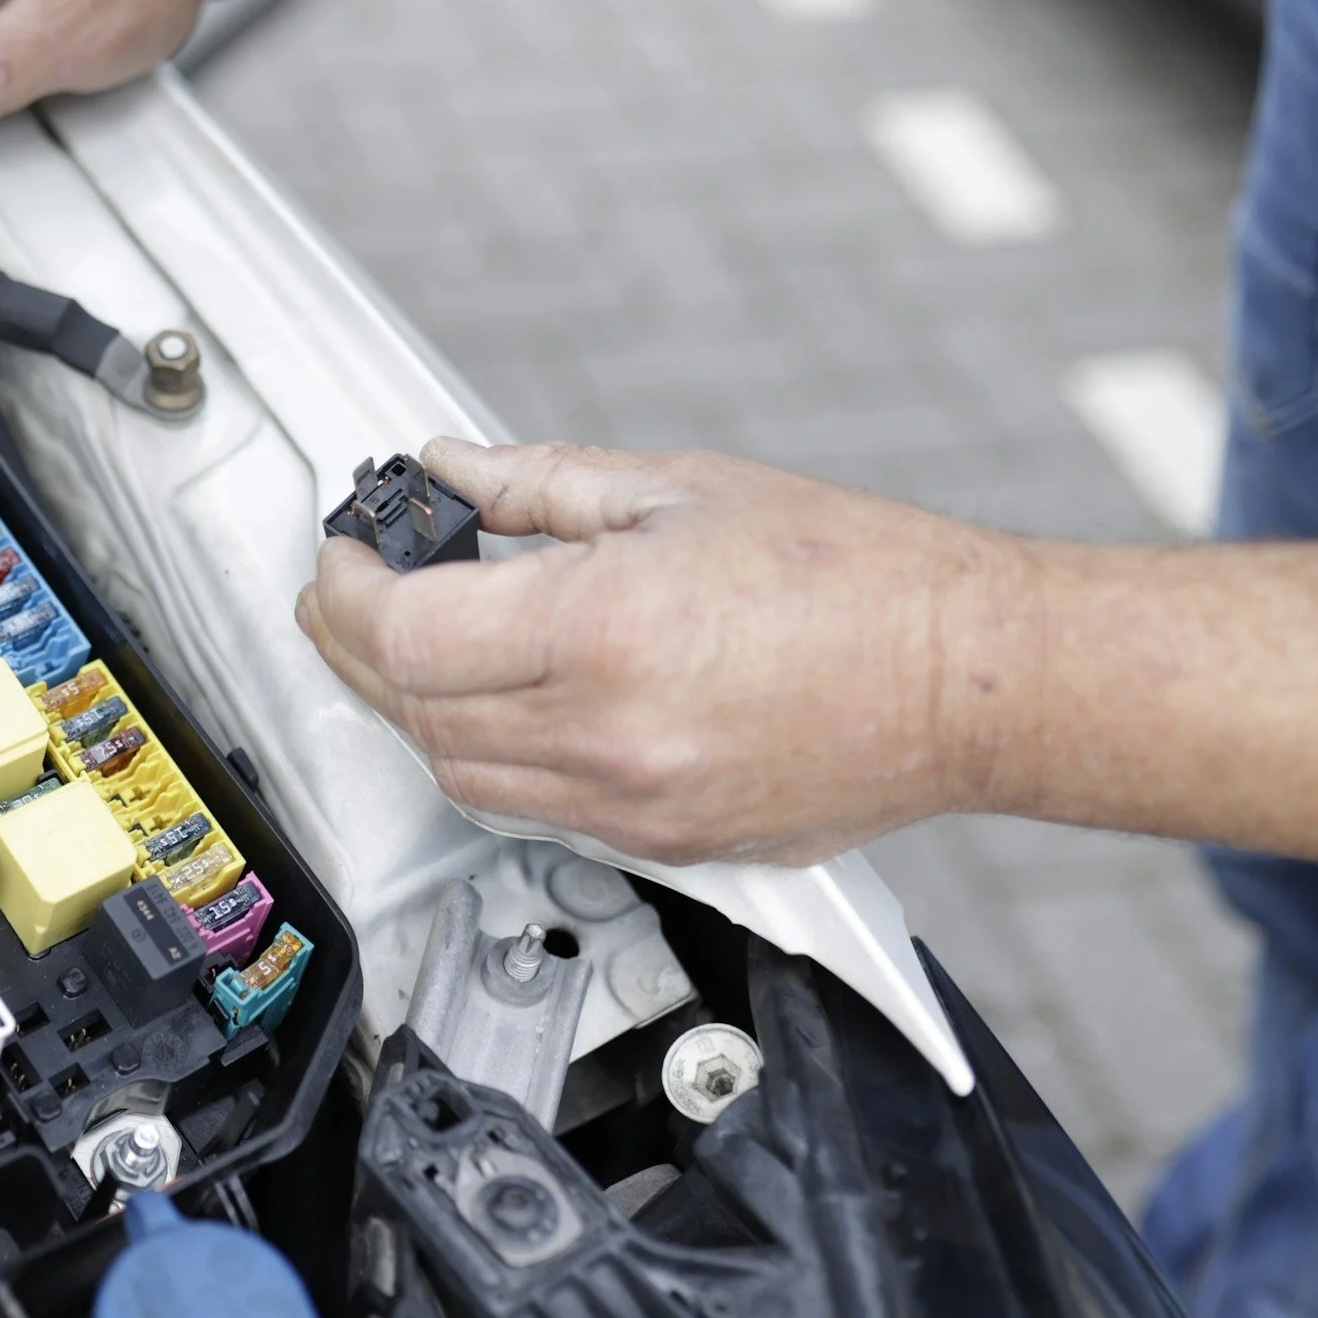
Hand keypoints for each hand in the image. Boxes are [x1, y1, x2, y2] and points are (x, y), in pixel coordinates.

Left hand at [295, 438, 1041, 864]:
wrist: (973, 681)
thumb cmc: (863, 581)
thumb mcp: (682, 489)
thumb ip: (541, 484)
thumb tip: (454, 471)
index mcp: (604, 632)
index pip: (405, 633)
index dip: (348, 589)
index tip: (344, 554)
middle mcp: (607, 737)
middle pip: (414, 710)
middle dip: (357, 644)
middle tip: (351, 588)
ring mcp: (631, 806)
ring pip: (456, 774)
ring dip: (413, 707)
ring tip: (412, 640)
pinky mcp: (661, 846)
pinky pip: (526, 809)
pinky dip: (483, 753)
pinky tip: (491, 698)